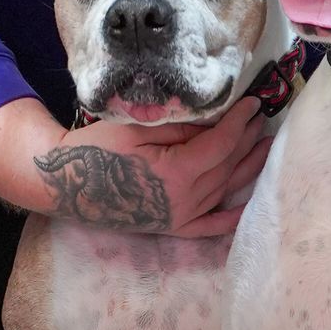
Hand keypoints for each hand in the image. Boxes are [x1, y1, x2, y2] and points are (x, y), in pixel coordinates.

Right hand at [34, 98, 271, 236]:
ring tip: (264, 145)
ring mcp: (181, 217)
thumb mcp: (137, 128)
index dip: (240, 121)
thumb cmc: (95, 150)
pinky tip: (250, 202)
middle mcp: (186, 199)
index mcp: (177, 172)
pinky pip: (212, 225)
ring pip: (226, 189)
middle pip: (228, 165)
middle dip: (247, 138)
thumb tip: (215, 121)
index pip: (221, 143)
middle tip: (261, 117)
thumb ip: (180, 128)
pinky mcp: (173, 227)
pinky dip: (234, 215)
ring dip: (248, 166)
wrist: (66, 184)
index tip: (253, 102)